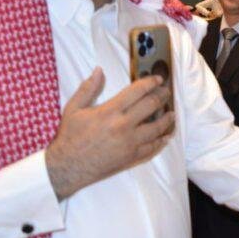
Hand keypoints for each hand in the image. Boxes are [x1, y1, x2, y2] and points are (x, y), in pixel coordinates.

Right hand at [45, 68, 174, 200]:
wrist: (66, 168)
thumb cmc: (70, 137)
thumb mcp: (73, 109)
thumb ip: (88, 89)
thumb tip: (99, 70)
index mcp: (109, 111)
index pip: (137, 91)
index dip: (151, 83)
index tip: (159, 80)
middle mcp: (123, 126)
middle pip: (151, 106)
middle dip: (162, 96)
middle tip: (167, 92)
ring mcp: (129, 143)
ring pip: (157, 128)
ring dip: (167, 119)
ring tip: (172, 114)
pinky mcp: (131, 158)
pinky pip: (152, 148)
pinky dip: (161, 141)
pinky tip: (165, 137)